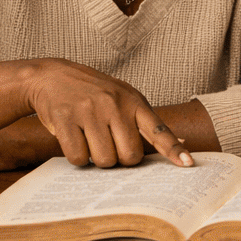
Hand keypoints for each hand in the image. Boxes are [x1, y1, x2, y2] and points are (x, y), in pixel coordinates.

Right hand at [22, 59, 193, 167]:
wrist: (52, 76)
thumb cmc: (93, 93)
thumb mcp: (123, 97)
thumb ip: (146, 121)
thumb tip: (180, 142)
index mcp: (133, 100)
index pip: (157, 129)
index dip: (173, 149)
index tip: (188, 164)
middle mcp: (114, 104)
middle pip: (129, 156)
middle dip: (120, 160)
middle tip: (109, 145)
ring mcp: (89, 111)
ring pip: (104, 160)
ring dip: (96, 159)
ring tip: (90, 139)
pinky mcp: (66, 119)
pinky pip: (78, 158)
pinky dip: (76, 158)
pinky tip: (74, 140)